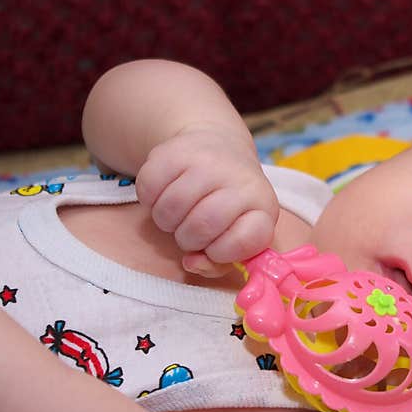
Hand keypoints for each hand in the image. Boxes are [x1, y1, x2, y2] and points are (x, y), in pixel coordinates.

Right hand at [134, 124, 279, 276]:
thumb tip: (192, 263)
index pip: (243, 242)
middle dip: (189, 239)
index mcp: (263, 206)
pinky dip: (150, 200)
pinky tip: (164, 195)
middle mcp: (240, 180)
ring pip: (171, 208)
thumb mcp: (235, 236)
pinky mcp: (175, 150)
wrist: (220, 148)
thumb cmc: (227, 206)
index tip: (216, 247)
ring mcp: (208, 162)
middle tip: (191, 231)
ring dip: (167, 222)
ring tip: (178, 214)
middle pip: (202, 226)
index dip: (222, 253)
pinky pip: (149, 188)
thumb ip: (217, 263)